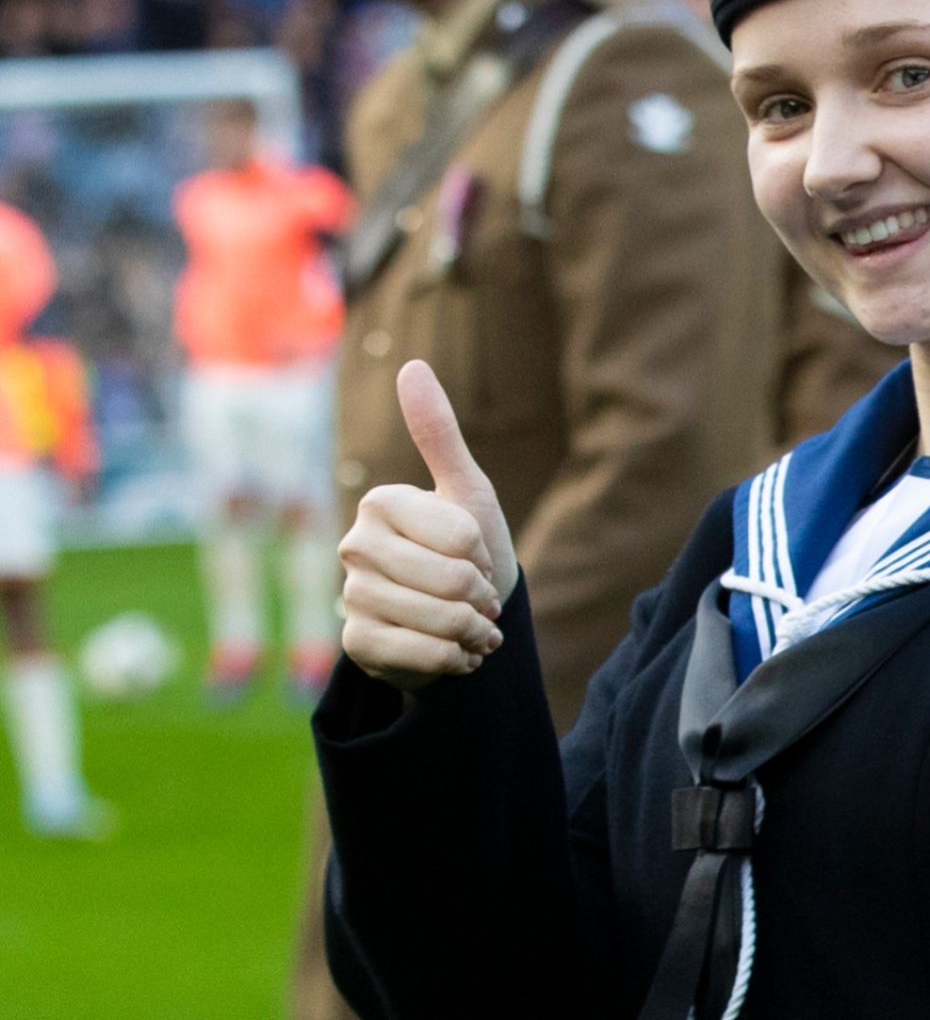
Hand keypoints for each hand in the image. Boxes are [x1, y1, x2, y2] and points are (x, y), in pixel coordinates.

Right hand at [337, 362, 514, 690]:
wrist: (459, 616)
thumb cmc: (467, 546)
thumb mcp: (466, 489)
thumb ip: (438, 432)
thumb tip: (411, 365)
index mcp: (380, 503)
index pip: (462, 535)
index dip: (483, 551)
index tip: (475, 554)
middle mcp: (353, 547)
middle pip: (453, 580)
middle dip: (483, 595)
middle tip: (479, 595)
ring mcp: (351, 597)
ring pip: (442, 620)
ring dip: (474, 629)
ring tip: (471, 624)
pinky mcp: (356, 644)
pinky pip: (424, 655)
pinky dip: (455, 658)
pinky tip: (454, 651)